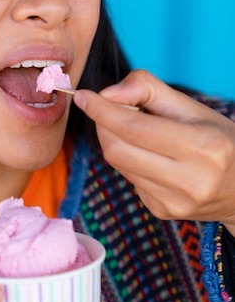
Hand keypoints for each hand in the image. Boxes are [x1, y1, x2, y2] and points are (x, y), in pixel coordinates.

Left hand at [73, 69, 234, 234]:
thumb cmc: (217, 140)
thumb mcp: (192, 108)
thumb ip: (148, 90)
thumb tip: (108, 93)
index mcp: (203, 148)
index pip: (135, 128)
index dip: (102, 110)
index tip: (84, 95)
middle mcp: (189, 181)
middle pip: (118, 149)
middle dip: (104, 123)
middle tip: (112, 108)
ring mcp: (173, 202)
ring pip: (118, 163)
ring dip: (113, 139)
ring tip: (135, 129)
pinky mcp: (160, 211)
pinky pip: (127, 177)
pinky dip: (126, 158)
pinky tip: (146, 153)